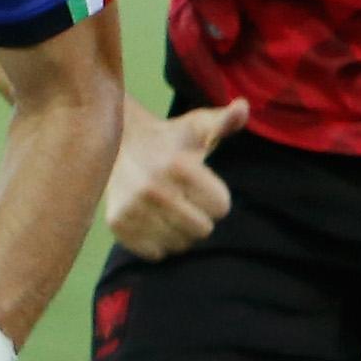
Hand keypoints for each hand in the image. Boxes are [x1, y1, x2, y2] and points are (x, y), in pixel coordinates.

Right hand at [104, 98, 247, 257]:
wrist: (117, 145)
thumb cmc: (169, 139)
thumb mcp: (197, 127)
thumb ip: (224, 121)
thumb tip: (243, 107)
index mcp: (179, 167)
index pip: (221, 209)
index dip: (217, 198)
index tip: (203, 186)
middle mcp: (154, 189)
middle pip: (202, 230)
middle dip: (201, 217)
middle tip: (187, 200)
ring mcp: (134, 209)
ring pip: (179, 244)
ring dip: (180, 232)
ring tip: (170, 210)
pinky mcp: (118, 224)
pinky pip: (155, 253)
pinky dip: (158, 243)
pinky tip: (154, 221)